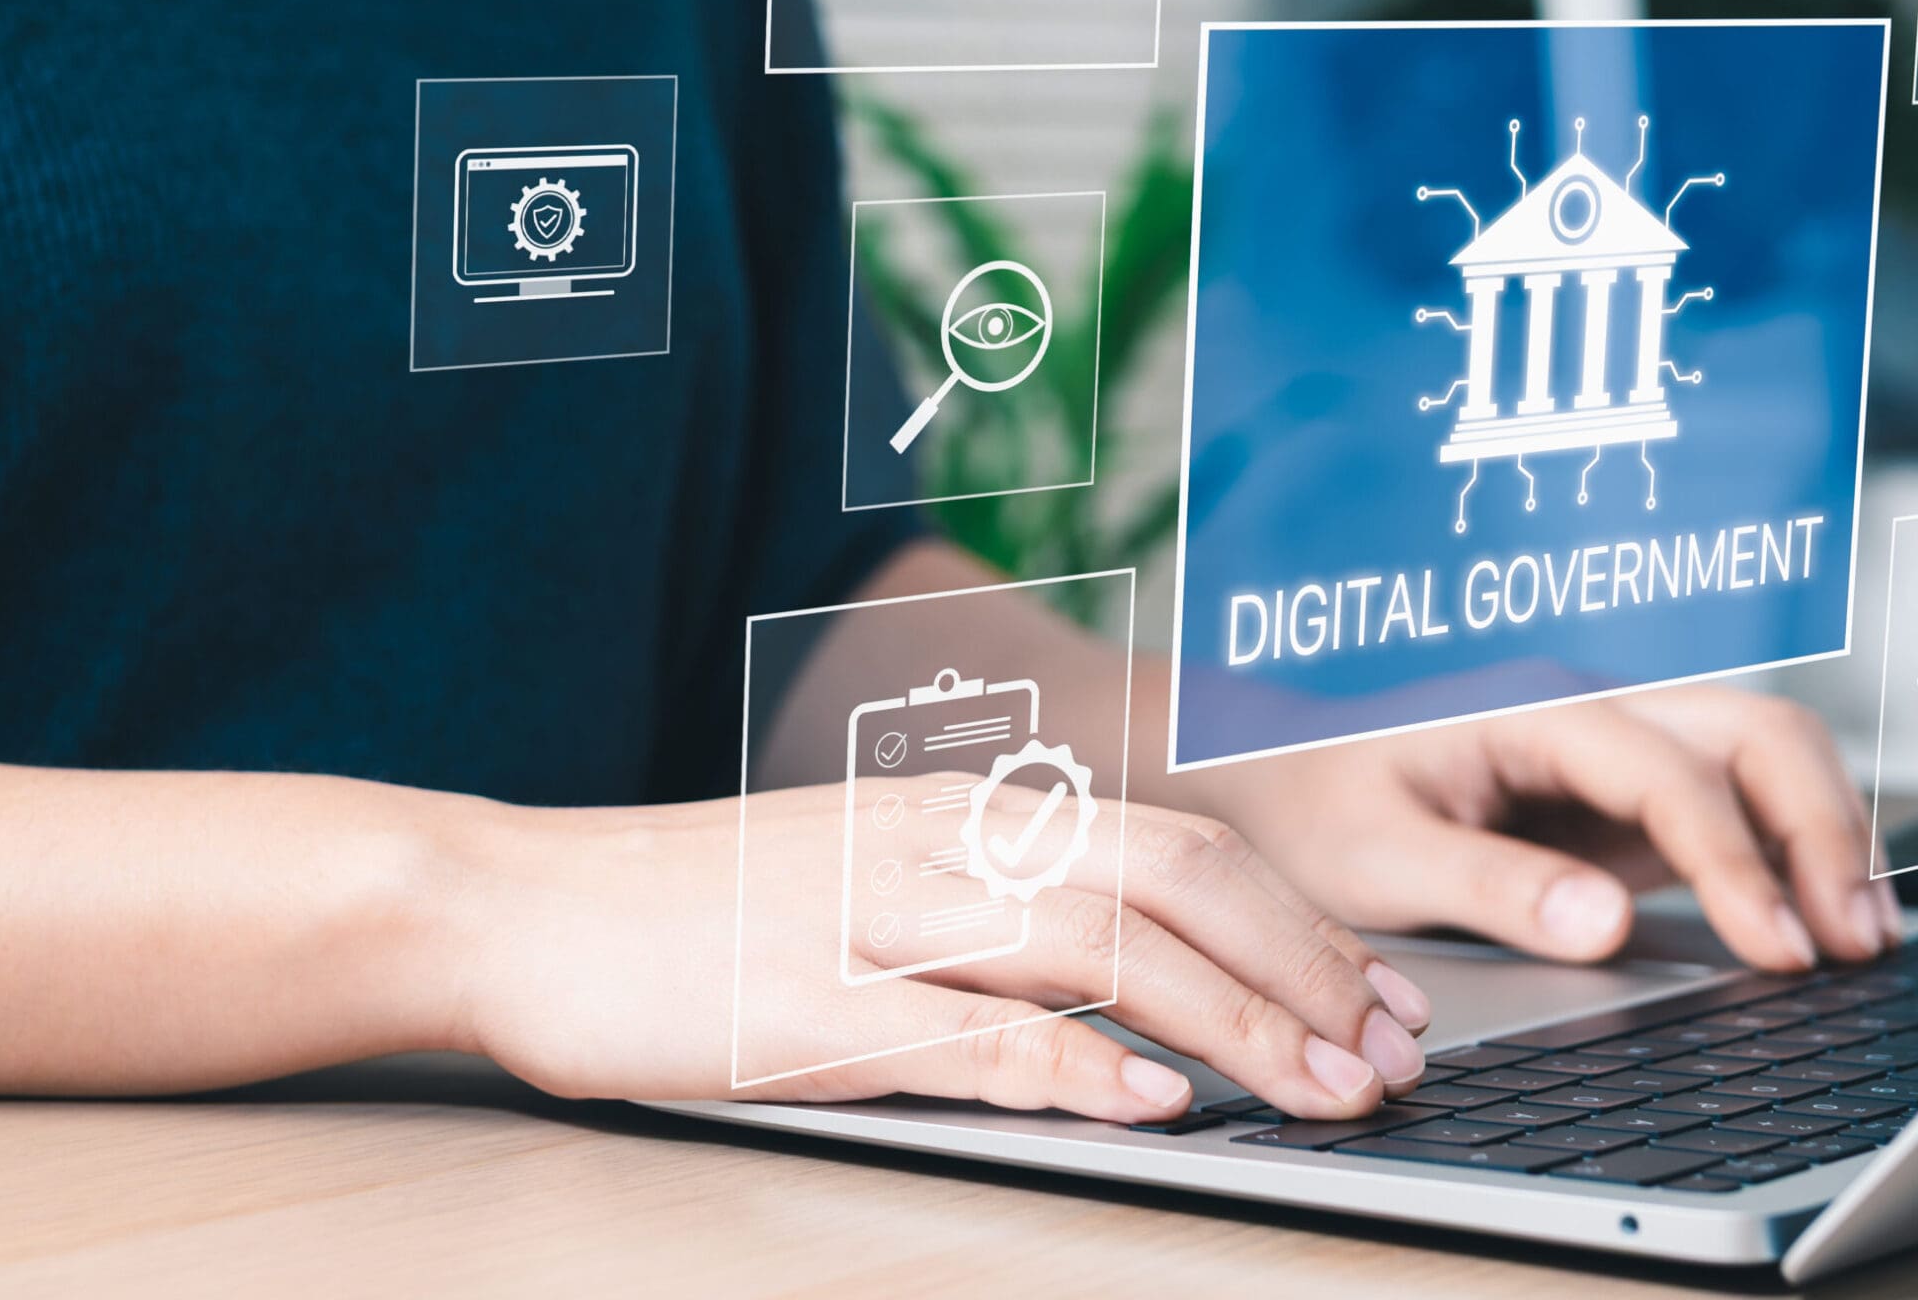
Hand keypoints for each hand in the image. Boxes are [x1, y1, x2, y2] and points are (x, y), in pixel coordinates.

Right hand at [432, 783, 1439, 1127]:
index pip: (1182, 844)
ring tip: (1324, 1086)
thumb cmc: (699, 912)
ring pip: (1100, 944)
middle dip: (1307, 964)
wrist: (521, 902)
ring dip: (1235, 1020)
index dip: (1301, 920)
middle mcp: (944, 842)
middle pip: (1175, 876)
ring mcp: (878, 918)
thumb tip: (1142, 994)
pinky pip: (972, 1033)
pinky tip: (1156, 1105)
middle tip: (1397, 1053)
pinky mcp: (808, 1003)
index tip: (1385, 996)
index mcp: (969, 811)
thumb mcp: (870, 883)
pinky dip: (1078, 1068)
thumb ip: (996, 919)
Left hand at [1173, 688, 1899, 973]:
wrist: (1270, 769)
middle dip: (1820, 830)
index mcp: (1533, 710)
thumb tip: (1609, 923)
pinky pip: (1738, 803)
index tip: (1778, 948)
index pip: (1667, 771)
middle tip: (1852, 944)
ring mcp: (1621, 749)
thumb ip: (1493, 886)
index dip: (1735, 859)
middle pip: (1753, 733)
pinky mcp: (1628, 797)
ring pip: (1764, 755)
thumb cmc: (1311, 804)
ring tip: (1864, 942)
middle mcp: (1594, 711)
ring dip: (1825, 835)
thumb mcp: (1378, 856)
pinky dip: (1792, 852)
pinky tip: (1820, 925)